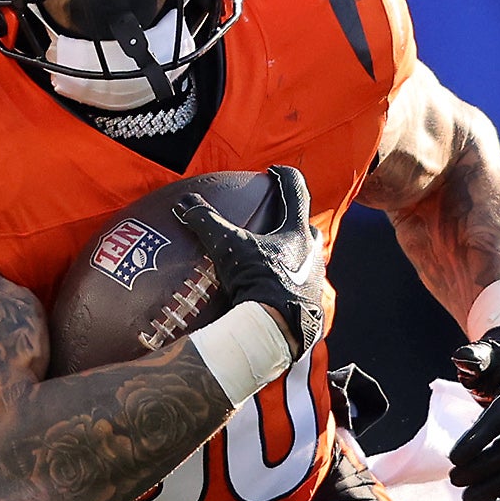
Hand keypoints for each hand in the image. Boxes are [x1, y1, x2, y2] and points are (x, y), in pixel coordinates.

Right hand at [174, 164, 326, 355]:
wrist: (276, 328)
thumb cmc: (258, 281)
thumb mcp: (228, 247)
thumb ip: (206, 221)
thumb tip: (184, 203)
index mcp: (298, 231)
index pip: (296, 190)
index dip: (283, 176)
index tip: (273, 171)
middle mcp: (313, 252)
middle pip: (303, 224)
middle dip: (289, 219)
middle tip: (272, 218)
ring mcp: (315, 278)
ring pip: (305, 255)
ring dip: (289, 251)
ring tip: (269, 254)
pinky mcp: (311, 303)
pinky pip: (300, 283)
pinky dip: (287, 279)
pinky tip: (271, 286)